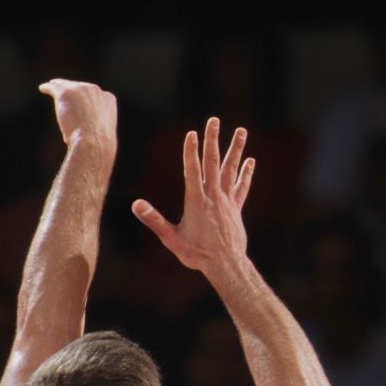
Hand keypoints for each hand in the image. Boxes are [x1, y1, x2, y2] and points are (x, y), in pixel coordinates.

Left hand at [39, 80, 117, 150]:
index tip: (80, 100)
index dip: (86, 96)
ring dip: (58, 86)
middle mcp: (95, 90)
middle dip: (73, 89)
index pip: (94, 93)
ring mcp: (80, 90)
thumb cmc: (97, 142)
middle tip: (64, 93)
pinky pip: (53, 88)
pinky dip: (47, 88)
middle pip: (80, 86)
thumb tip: (80, 130)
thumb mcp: (101, 130)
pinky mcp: (65, 93)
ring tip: (51, 86)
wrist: (92, 141)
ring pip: (66, 85)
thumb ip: (94, 123)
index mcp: (107, 98)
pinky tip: (43, 88)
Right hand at [132, 118, 254, 275]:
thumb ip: (154, 220)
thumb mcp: (171, 238)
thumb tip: (136, 204)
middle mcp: (213, 196)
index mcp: (196, 201)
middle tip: (214, 120)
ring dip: (236, 149)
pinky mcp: (236, 208)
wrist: (225, 265)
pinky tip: (250, 160)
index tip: (192, 133)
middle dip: (212, 140)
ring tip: (241, 130)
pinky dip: (246, 173)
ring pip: (232, 169)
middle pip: (213, 163)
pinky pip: (242, 186)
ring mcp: (227, 201)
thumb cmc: (196, 254)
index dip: (191, 151)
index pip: (192, 170)